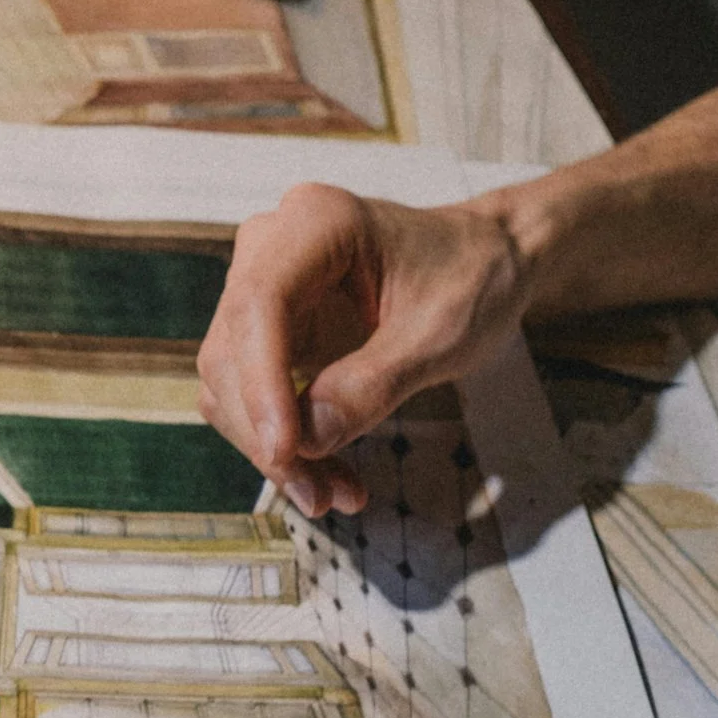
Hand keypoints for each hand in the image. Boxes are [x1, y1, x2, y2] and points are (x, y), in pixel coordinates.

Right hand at [196, 183, 530, 515]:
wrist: (486, 262)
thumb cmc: (472, 277)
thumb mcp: (440, 334)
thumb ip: (373, 384)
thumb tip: (305, 440)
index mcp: (317, 223)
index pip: (259, 302)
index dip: (261, 381)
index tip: (285, 449)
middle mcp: (271, 247)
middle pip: (232, 351)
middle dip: (268, 431)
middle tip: (319, 495)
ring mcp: (262, 287)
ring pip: (231, 381)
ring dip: (271, 445)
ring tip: (331, 492)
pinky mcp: (267, 329)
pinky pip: (251, 392)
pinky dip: (282, 439)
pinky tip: (323, 472)